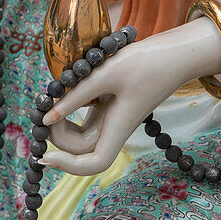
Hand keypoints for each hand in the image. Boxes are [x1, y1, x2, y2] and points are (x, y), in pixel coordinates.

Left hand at [40, 40, 184, 175]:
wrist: (175, 53)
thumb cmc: (147, 62)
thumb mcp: (106, 73)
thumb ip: (76, 96)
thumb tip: (46, 116)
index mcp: (118, 128)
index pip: (96, 163)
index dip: (69, 166)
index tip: (46, 154)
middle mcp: (113, 128)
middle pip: (80, 150)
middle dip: (57, 135)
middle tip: (46, 106)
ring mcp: (110, 119)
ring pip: (79, 136)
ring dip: (60, 124)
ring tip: (52, 97)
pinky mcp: (108, 107)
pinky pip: (83, 119)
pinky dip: (68, 110)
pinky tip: (61, 93)